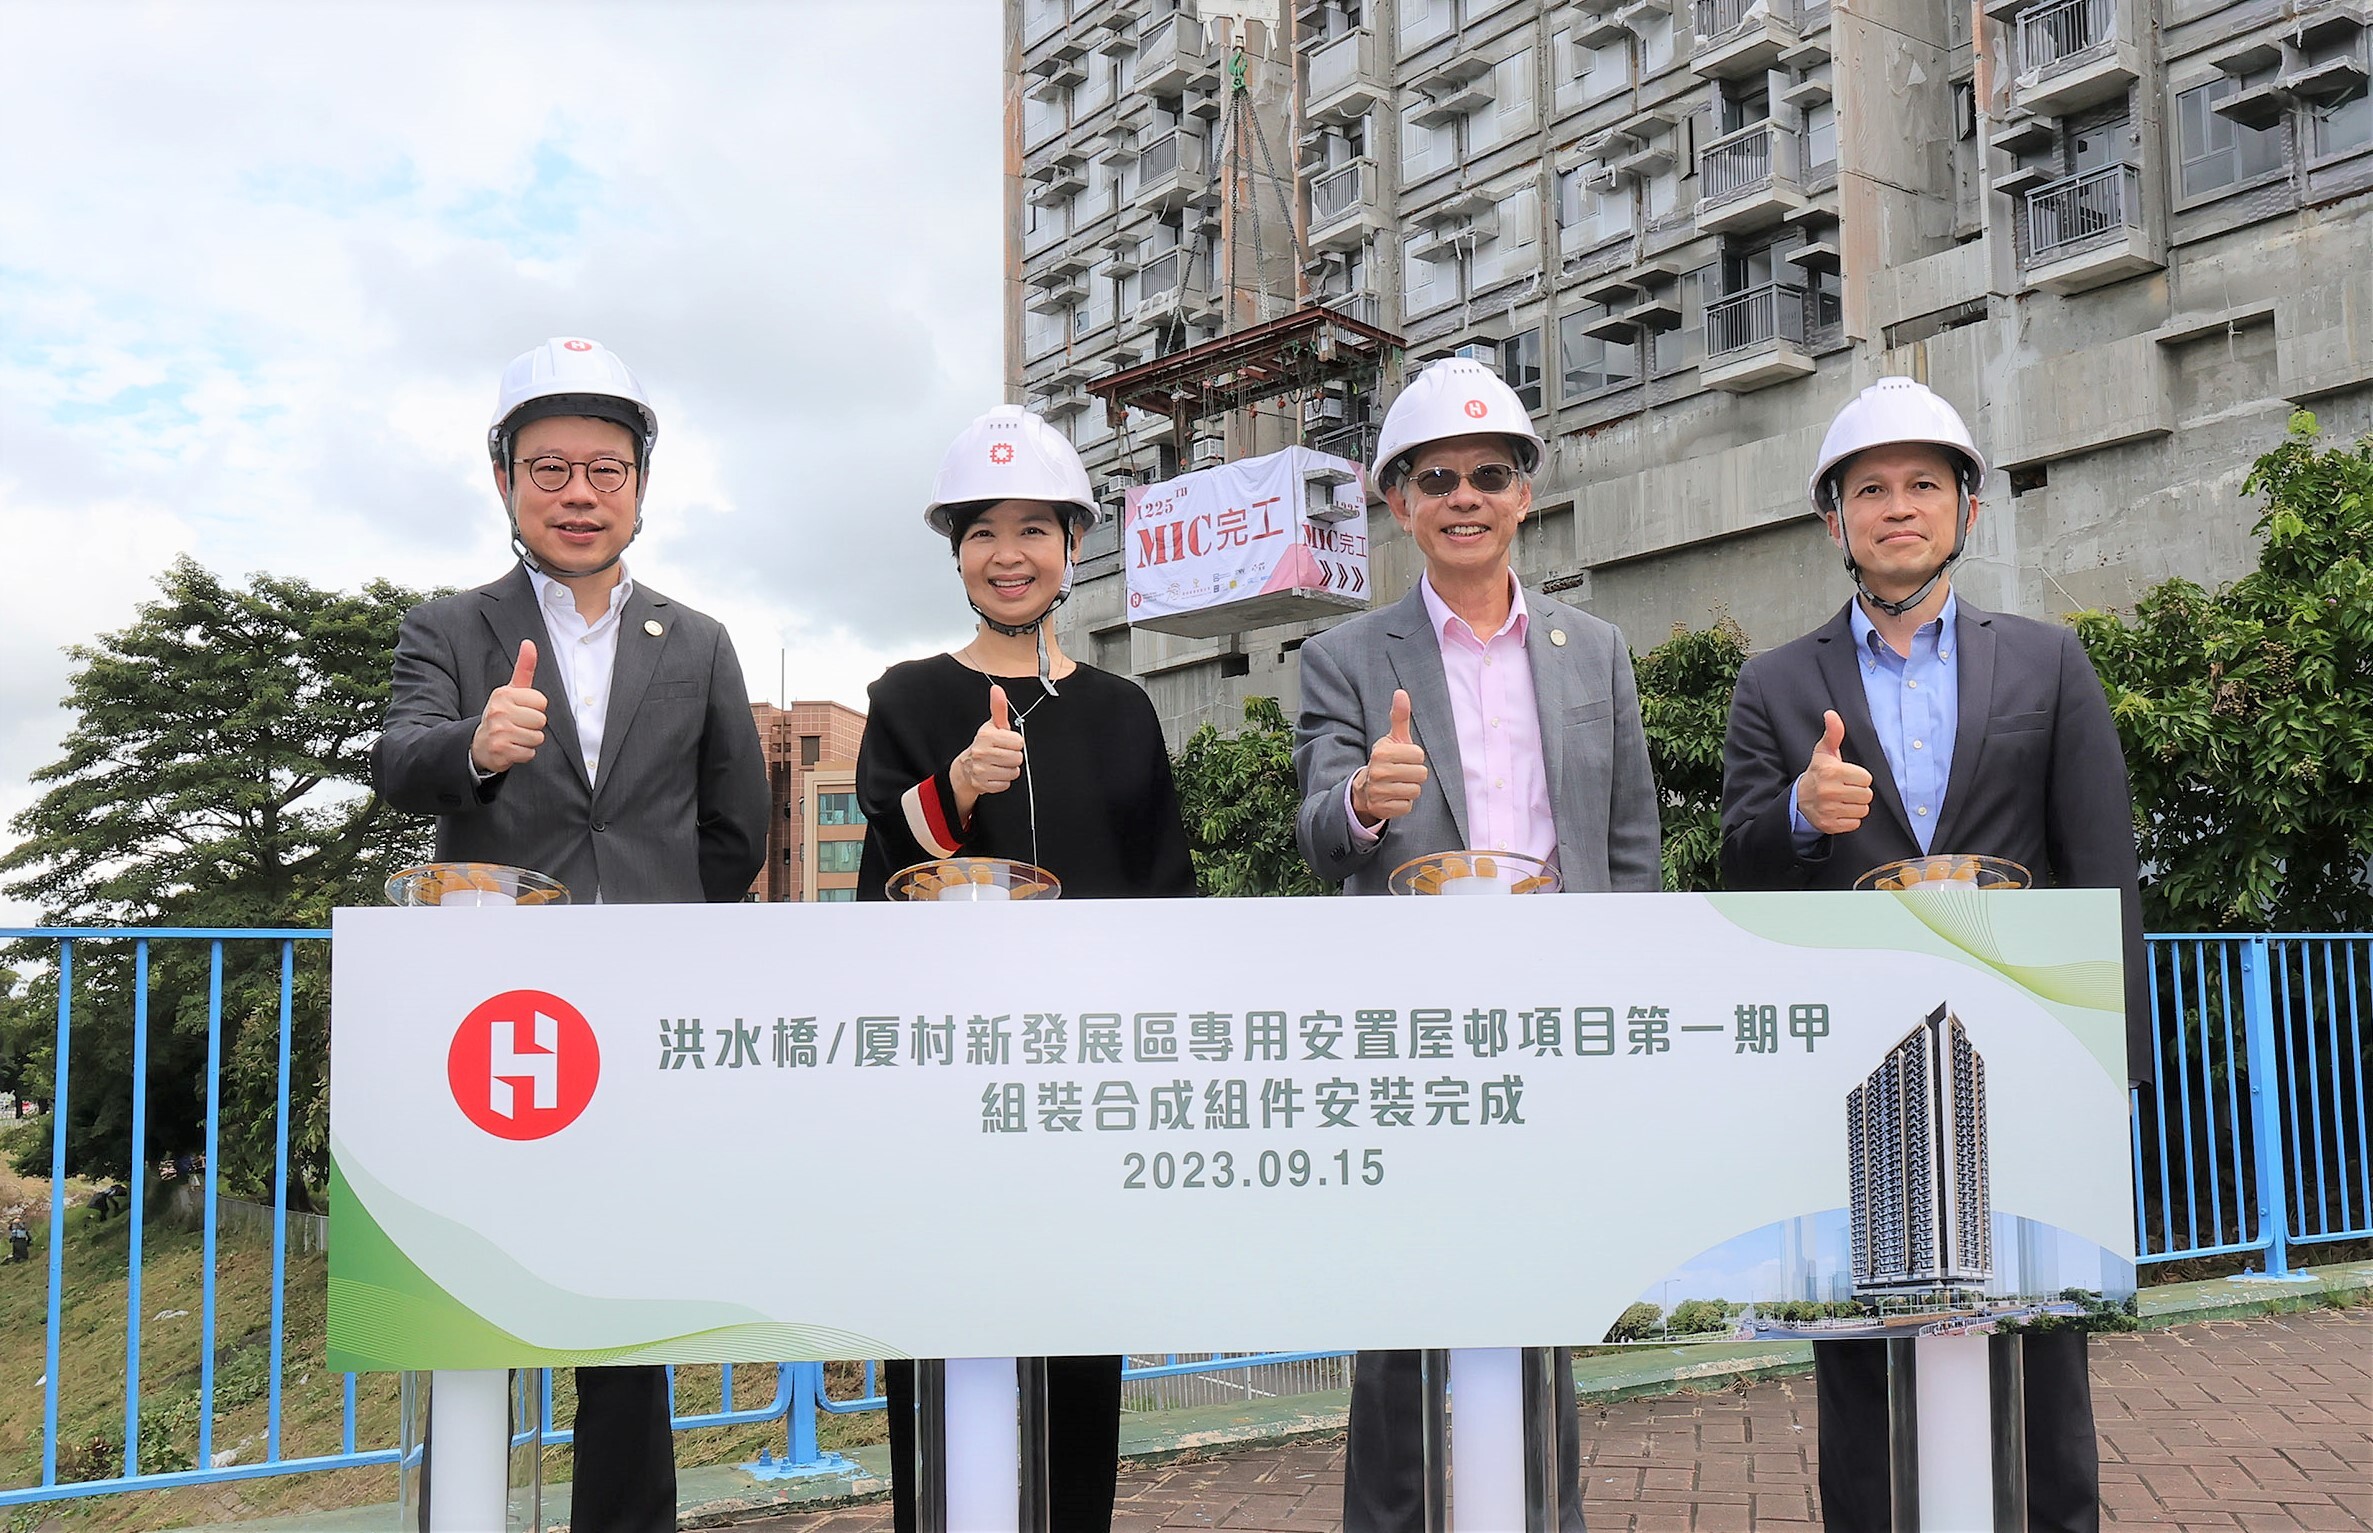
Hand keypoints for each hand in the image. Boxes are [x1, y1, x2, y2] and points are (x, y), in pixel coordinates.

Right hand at [470, 640, 547, 773]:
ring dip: (529, 740)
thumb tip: (529, 643)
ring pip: (537, 738)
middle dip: (534, 726)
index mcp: (503, 694)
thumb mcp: (511, 690)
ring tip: (515, 736)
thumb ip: (524, 668)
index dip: (536, 708)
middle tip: (518, 725)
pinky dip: (524, 754)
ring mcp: (498, 731)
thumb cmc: (502, 713)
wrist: (480, 743)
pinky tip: (512, 748)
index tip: (522, 710)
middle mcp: (498, 711)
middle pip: (541, 720)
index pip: (541, 702)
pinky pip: (529, 753)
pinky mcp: (500, 751)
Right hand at [952, 684, 1024, 806]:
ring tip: (999, 764)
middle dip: (1013, 757)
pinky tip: (994, 774)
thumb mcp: (992, 726)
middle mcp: (981, 752)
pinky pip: (1005, 784)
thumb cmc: (984, 744)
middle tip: (1003, 754)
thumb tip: (997, 689)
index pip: (1018, 742)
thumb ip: (998, 708)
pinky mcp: (982, 784)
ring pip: (1013, 772)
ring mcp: (981, 770)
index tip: (1006, 743)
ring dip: (1009, 769)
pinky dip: (1002, 781)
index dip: (1015, 743)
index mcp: (986, 736)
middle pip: (1017, 758)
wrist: (966, 767)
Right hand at [1352, 689, 1427, 827]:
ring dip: (1410, 789)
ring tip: (1398, 784)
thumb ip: (1399, 716)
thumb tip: (1401, 692)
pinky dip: (1403, 803)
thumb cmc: (1387, 759)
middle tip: (1402, 773)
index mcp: (1382, 752)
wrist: (1365, 787)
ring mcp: (1378, 792)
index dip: (1415, 757)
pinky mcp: (1381, 809)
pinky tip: (1393, 797)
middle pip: (1420, 774)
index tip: (1403, 758)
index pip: (1419, 756)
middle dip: (1414, 774)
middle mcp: (1378, 772)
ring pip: (1415, 791)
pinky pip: (1407, 806)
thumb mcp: (1393, 738)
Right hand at [1796, 709, 1872, 835]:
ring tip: (1843, 800)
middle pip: (1867, 795)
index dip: (1859, 777)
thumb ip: (1833, 733)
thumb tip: (1831, 714)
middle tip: (1846, 789)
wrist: (1799, 800)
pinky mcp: (1830, 825)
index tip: (1847, 777)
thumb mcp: (1823, 752)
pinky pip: (1855, 824)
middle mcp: (1829, 791)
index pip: (1866, 778)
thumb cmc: (1818, 773)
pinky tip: (1839, 811)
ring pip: (1862, 810)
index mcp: (1831, 772)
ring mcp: (1829, 810)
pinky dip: (1849, 819)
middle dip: (1859, 792)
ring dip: (1855, 806)